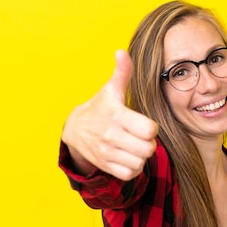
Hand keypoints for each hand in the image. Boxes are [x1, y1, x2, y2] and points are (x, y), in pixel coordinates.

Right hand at [62, 50, 158, 180]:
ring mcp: (107, 153)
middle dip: (149, 143)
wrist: (75, 130)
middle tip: (141, 137)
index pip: (149, 129)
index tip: (143, 124)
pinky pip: (129, 174)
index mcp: (116, 116)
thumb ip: (122, 73)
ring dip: (141, 156)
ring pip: (139, 163)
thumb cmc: (100, 108)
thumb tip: (122, 52)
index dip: (151, 127)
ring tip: (135, 147)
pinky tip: (129, 157)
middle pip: (148, 148)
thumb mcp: (110, 90)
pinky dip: (133, 168)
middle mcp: (111, 136)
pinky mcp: (105, 166)